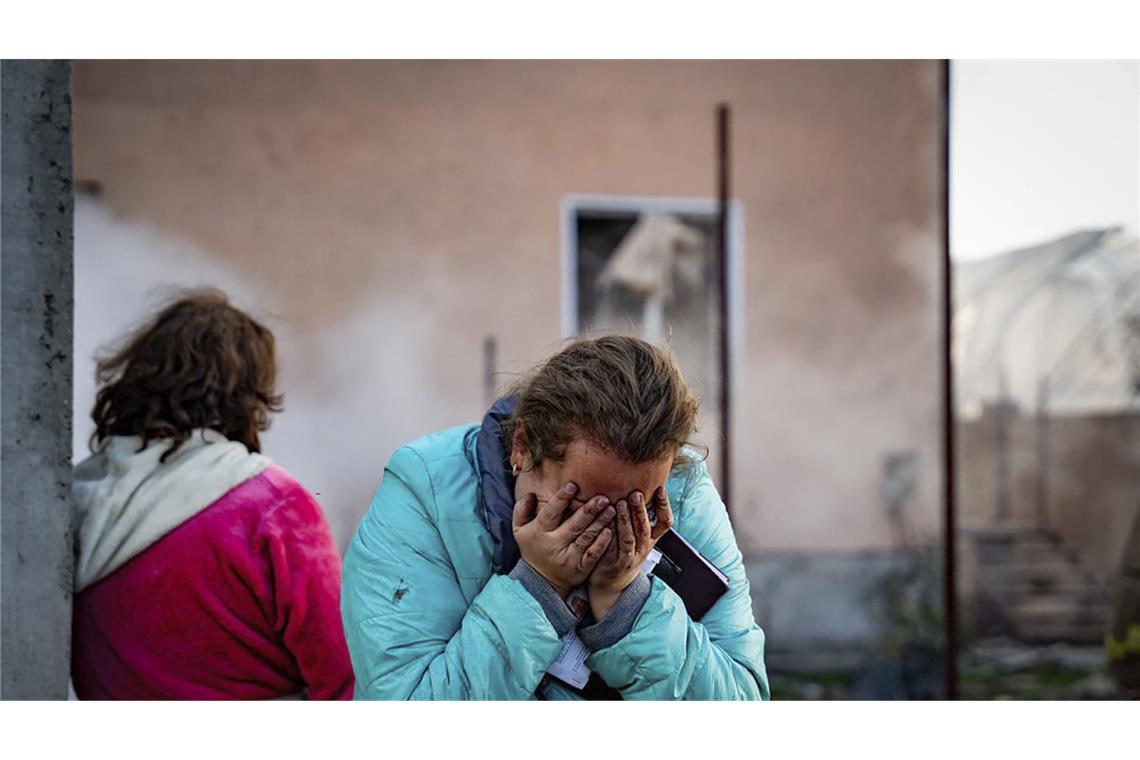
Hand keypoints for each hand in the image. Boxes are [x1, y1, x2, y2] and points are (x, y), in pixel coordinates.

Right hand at [512, 481, 616, 598]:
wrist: (541, 580)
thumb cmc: (533, 547)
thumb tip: (530, 494)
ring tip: (611, 509)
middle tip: (603, 497)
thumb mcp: (519, 530)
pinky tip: (609, 531)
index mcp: (540, 532)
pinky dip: (602, 543)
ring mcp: (569, 557)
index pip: (551, 513)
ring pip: (586, 537)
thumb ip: (521, 510)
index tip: (572, 485)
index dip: (561, 499)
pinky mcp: (581, 568)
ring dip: (600, 522)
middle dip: (589, 510)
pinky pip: (593, 554)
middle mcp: (554, 544)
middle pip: (574, 524)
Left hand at [587, 486, 673, 618]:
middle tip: (636, 493)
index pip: (664, 522)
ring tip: (620, 503)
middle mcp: (643, 548)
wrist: (613, 582)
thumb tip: (641, 485)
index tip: (660, 489)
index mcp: (651, 539)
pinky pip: (612, 549)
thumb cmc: (624, 551)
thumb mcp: (638, 537)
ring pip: (629, 538)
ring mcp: (629, 557)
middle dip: (641, 510)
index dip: (664, 506)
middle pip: (645, 528)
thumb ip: (639, 516)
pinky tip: (605, 523)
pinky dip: (610, 536)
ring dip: (625, 520)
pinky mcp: (613, 564)